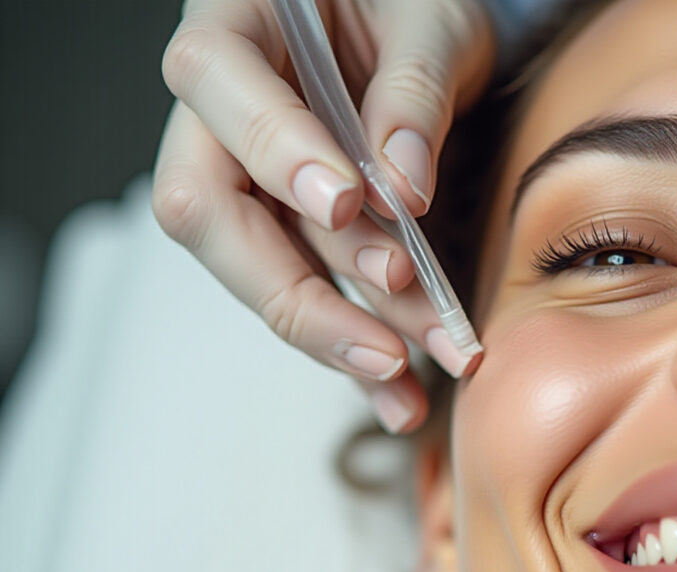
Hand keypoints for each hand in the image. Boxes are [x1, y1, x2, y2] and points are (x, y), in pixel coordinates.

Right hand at [153, 0, 496, 432]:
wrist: (416, 23)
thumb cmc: (410, 1)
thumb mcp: (431, 18)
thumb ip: (414, 87)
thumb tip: (402, 183)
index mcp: (234, 23)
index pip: (218, 82)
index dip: (276, 151)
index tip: (346, 203)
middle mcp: (219, 109)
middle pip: (208, 209)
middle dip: (297, 290)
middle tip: (384, 341)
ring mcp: (246, 175)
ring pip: (259, 266)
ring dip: (338, 334)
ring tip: (409, 382)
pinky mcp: (287, 226)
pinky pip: (306, 288)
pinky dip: (352, 344)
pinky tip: (394, 390)